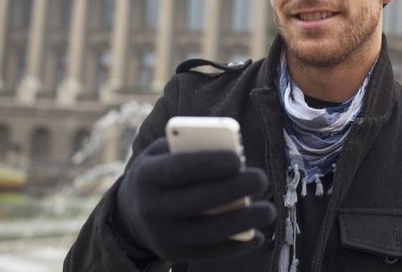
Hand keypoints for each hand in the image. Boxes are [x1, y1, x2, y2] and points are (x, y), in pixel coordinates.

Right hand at [115, 137, 275, 263]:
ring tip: (268, 210)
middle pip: (196, 201)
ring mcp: (162, 235)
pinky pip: (209, 252)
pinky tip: (256, 235)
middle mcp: (150, 208)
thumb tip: (231, 153)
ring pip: (206, 232)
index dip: (208, 165)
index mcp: (146, 176)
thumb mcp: (163, 152)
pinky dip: (236, 245)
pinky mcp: (174, 253)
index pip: (178, 170)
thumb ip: (190, 148)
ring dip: (242, 222)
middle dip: (232, 190)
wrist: (133, 212)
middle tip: (261, 179)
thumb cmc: (161, 171)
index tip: (237, 160)